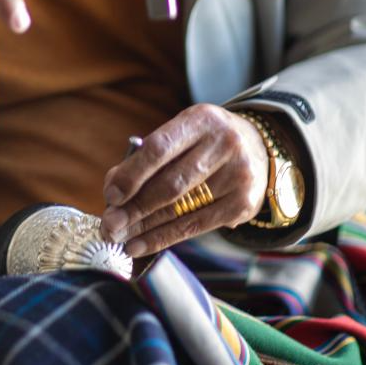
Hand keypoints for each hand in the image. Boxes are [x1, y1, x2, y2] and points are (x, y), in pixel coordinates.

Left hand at [100, 104, 268, 255]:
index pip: (160, 148)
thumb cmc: (203, 143)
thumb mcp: (182, 135)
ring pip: (180, 209)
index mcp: (201, 120)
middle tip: (109, 225)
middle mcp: (224, 144)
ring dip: (144, 227)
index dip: (132, 174)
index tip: (111, 195)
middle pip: (170, 183)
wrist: (257, 149)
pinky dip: (162, 238)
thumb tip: (113, 188)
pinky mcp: (243, 204)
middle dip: (134, 207)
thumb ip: (148, 157)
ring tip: (118, 237)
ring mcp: (238, 176)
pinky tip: (139, 245)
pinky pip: (194, 226)